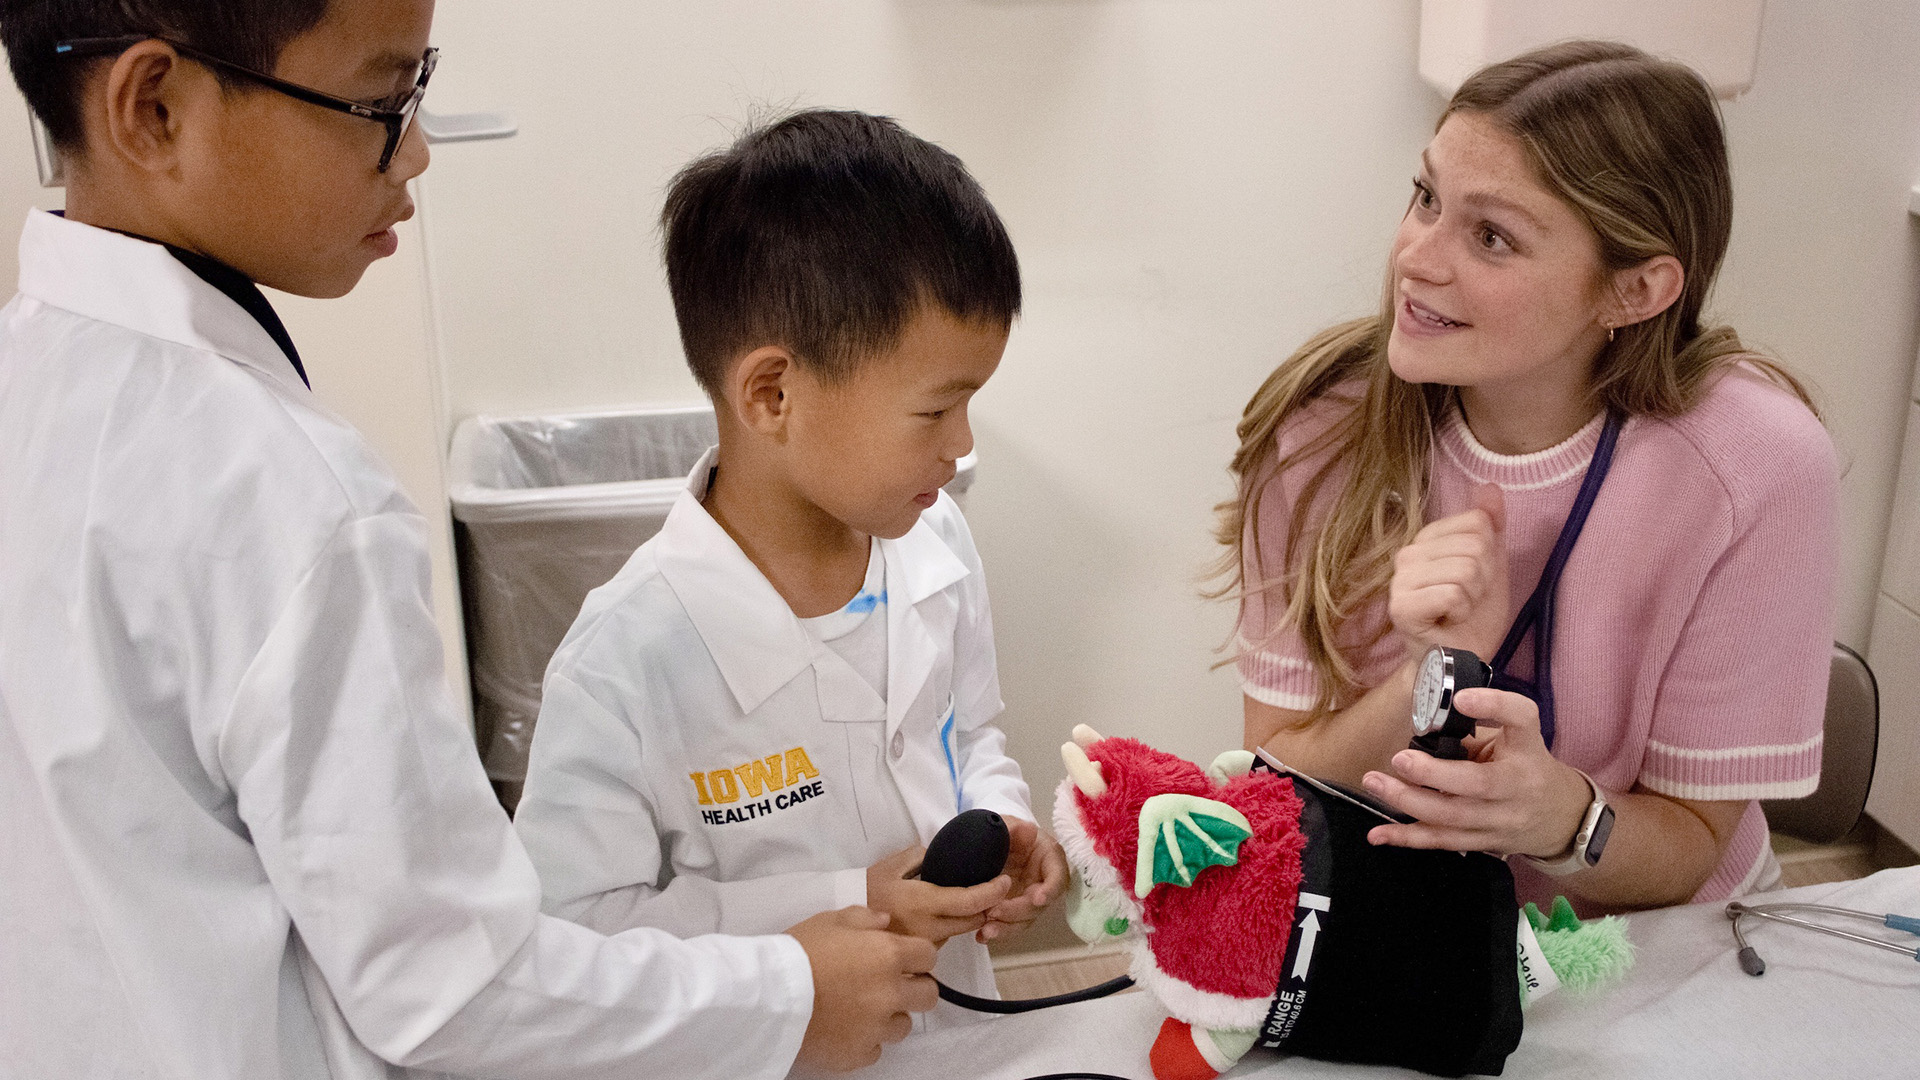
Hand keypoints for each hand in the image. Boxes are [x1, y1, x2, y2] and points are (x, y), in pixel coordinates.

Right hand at [787, 906, 938, 1071]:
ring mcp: (876, 1027)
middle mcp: (890, 993)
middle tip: (890, 985)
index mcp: (888, 955)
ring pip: (903, 1026)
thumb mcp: (829, 920)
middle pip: (928, 995)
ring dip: (890, 1017)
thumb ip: (864, 918)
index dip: (916, 956)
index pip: (928, 956)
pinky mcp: (858, 1054)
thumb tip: (885, 922)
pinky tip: (845, 1028)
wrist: (770, 995)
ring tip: (862, 1009)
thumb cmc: (799, 952)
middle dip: (914, 988)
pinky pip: (875, 1049)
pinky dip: (865, 1040)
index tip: (902, 959)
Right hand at [866, 845, 1011, 944]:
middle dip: (985, 905)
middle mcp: (929, 929)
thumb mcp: (892, 865)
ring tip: (958, 900)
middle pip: (972, 920)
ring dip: (964, 918)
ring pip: (958, 932)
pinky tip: (934, 916)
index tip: (1004, 880)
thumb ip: (922, 856)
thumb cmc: (865, 890)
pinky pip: (942, 940)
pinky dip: (946, 928)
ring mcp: (924, 946)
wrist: (842, 928)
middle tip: (988, 888)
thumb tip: (943, 854)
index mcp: (924, 903)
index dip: (992, 891)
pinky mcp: (918, 957)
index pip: (970, 902)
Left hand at [976, 818, 1067, 943]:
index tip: (1037, 897)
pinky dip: (996, 931)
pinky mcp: (1013, 909)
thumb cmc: (1005, 830)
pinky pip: (1008, 925)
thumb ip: (1015, 827)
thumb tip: (1029, 830)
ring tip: (986, 931)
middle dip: (1018, 911)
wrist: (989, 842)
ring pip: (1023, 920)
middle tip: (994, 912)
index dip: (1050, 889)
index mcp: (1048, 858)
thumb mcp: (1007, 824)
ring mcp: (1028, 897)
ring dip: (1006, 928)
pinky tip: (981, 937)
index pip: (1057, 876)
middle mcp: (1043, 881)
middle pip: (1038, 904)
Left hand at [1357, 686, 1593, 858]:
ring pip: (1452, 817)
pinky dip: (1407, 838)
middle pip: (1477, 783)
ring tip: (1375, 782)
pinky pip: (1443, 842)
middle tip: (1399, 759)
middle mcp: (1518, 784)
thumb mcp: (1517, 739)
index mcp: (1528, 747)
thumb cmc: (1527, 766)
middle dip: (1433, 774)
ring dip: (1408, 801)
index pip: (1521, 718)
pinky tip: (1378, 834)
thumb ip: (1478, 730)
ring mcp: (1502, 819)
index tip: (1460, 697)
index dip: (1493, 705)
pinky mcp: (1484, 842)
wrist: (1562, 816)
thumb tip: (1426, 723)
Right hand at [1389, 483, 1509, 658]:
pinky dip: (1461, 612)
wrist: (1461, 662)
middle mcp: (1407, 553)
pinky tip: (1448, 621)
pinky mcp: (1401, 606)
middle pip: (1475, 546)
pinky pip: (1453, 593)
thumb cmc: (1473, 617)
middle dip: (1484, 579)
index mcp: (1427, 539)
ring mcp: (1400, 580)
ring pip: (1466, 569)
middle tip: (1467, 601)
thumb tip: (1489, 486)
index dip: (1490, 555)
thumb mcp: (1492, 565)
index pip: (1478, 522)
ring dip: (1473, 598)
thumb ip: (1491, 525)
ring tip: (1457, 612)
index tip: (1475, 581)